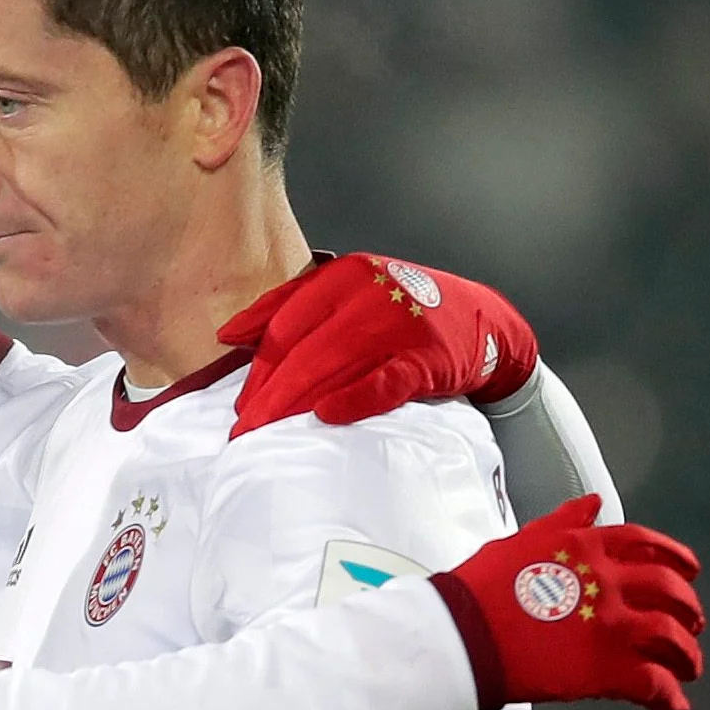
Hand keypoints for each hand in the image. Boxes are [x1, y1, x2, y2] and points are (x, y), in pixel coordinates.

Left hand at [223, 253, 535, 436]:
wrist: (480, 319)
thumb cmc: (400, 311)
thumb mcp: (347, 294)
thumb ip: (290, 307)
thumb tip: (229, 334)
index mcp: (344, 276)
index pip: (284, 326)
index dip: (256, 369)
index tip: (239, 404)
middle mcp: (369, 294)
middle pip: (302, 350)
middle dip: (268, 394)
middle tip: (245, 430)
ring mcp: (399, 325)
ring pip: (334, 366)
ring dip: (295, 403)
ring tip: (268, 434)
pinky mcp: (426, 358)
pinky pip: (383, 381)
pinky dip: (354, 398)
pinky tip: (326, 416)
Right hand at [427, 498, 704, 709]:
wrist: (458, 637)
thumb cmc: (479, 588)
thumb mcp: (522, 540)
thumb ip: (564, 523)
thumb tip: (594, 503)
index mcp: (591, 549)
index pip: (647, 545)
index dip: (676, 557)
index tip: (689, 571)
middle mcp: (612, 583)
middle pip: (671, 592)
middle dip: (689, 609)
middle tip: (692, 624)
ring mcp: (614, 627)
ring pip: (672, 639)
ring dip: (688, 655)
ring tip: (689, 667)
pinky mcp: (606, 670)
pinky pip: (653, 685)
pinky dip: (670, 697)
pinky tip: (675, 705)